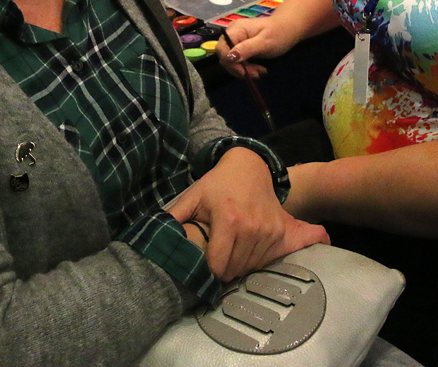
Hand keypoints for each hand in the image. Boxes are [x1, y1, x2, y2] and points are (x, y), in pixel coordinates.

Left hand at [168, 147, 328, 280]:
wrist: (250, 167)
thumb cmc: (218, 184)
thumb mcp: (193, 196)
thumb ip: (175, 216)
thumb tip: (157, 234)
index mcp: (228, 220)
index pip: (218, 263)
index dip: (209, 271)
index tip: (205, 268)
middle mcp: (252, 227)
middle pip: (235, 268)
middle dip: (224, 271)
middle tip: (218, 261)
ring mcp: (268, 229)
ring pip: (251, 266)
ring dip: (240, 266)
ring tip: (230, 254)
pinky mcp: (279, 230)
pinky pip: (266, 258)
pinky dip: (255, 260)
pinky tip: (246, 251)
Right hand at [216, 18, 298, 79]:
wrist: (289, 28)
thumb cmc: (279, 33)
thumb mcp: (264, 43)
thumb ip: (246, 49)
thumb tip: (229, 57)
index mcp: (236, 29)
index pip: (222, 48)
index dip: (229, 62)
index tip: (243, 72)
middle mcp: (233, 33)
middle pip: (225, 55)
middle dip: (238, 67)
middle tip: (256, 74)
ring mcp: (236, 39)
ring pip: (231, 60)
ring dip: (244, 69)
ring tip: (260, 72)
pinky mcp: (240, 45)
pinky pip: (238, 59)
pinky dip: (247, 67)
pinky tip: (258, 69)